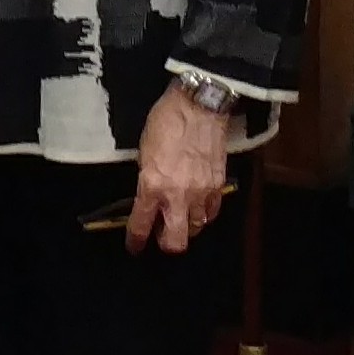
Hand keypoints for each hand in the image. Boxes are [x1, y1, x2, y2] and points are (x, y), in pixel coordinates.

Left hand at [126, 82, 230, 253]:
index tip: (134, 247)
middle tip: (161, 236)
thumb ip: (147, 178)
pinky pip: (212, 213)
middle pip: (176, 242)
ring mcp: (201, 194)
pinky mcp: (219, 186)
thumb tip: (149, 196)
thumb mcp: (144, 151)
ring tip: (180, 216)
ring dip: (187, 227)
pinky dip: (204, 214)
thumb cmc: (165, 122)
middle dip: (166, 244)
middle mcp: (178, 196)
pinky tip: (198, 206)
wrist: (200, 107)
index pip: (141, 224)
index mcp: (152, 186)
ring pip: (197, 229)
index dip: (136, 241)